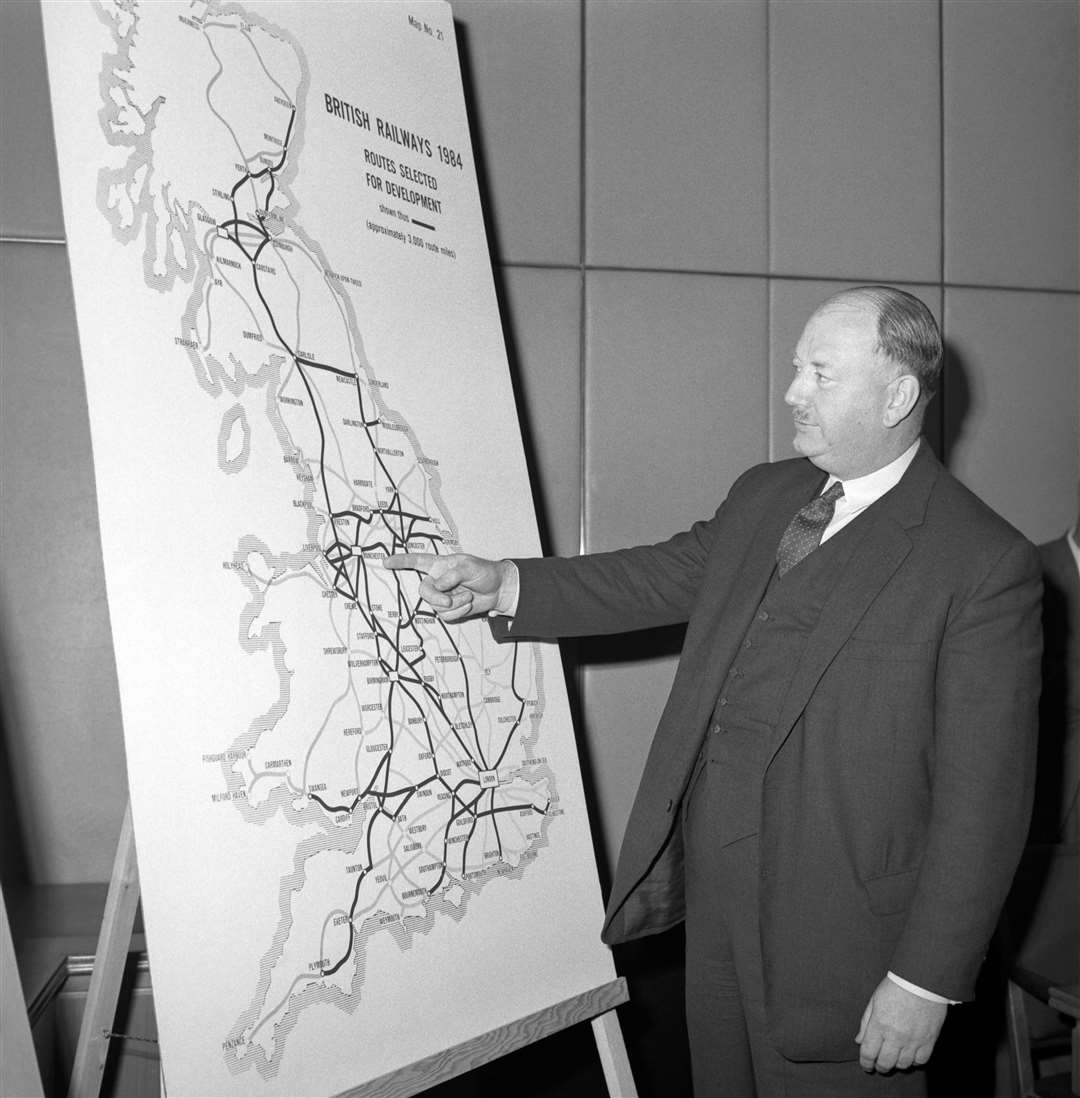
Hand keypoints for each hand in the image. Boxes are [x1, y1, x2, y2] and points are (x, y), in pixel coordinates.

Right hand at [383, 552, 509, 622]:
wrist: (498, 589)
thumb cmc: (484, 572)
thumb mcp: (470, 566)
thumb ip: (452, 574)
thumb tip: (438, 585)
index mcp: (439, 565)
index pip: (417, 561)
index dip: (401, 561)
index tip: (386, 562)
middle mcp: (437, 581)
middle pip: (424, 591)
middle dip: (436, 598)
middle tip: (449, 600)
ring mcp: (442, 596)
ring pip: (436, 606)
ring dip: (455, 604)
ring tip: (468, 596)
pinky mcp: (449, 610)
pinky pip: (446, 616)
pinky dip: (459, 612)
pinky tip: (468, 604)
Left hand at [855, 977, 945, 1072]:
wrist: (921, 981)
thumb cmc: (895, 987)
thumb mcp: (874, 1001)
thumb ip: (866, 1022)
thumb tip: (859, 1040)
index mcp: (879, 1024)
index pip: (869, 1053)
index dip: (865, 1063)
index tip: (865, 1065)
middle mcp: (895, 1035)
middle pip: (885, 1063)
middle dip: (880, 1067)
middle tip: (878, 1065)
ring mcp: (913, 1039)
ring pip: (903, 1065)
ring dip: (896, 1064)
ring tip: (894, 1058)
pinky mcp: (928, 1040)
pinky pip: (921, 1060)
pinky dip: (914, 1061)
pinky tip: (910, 1055)